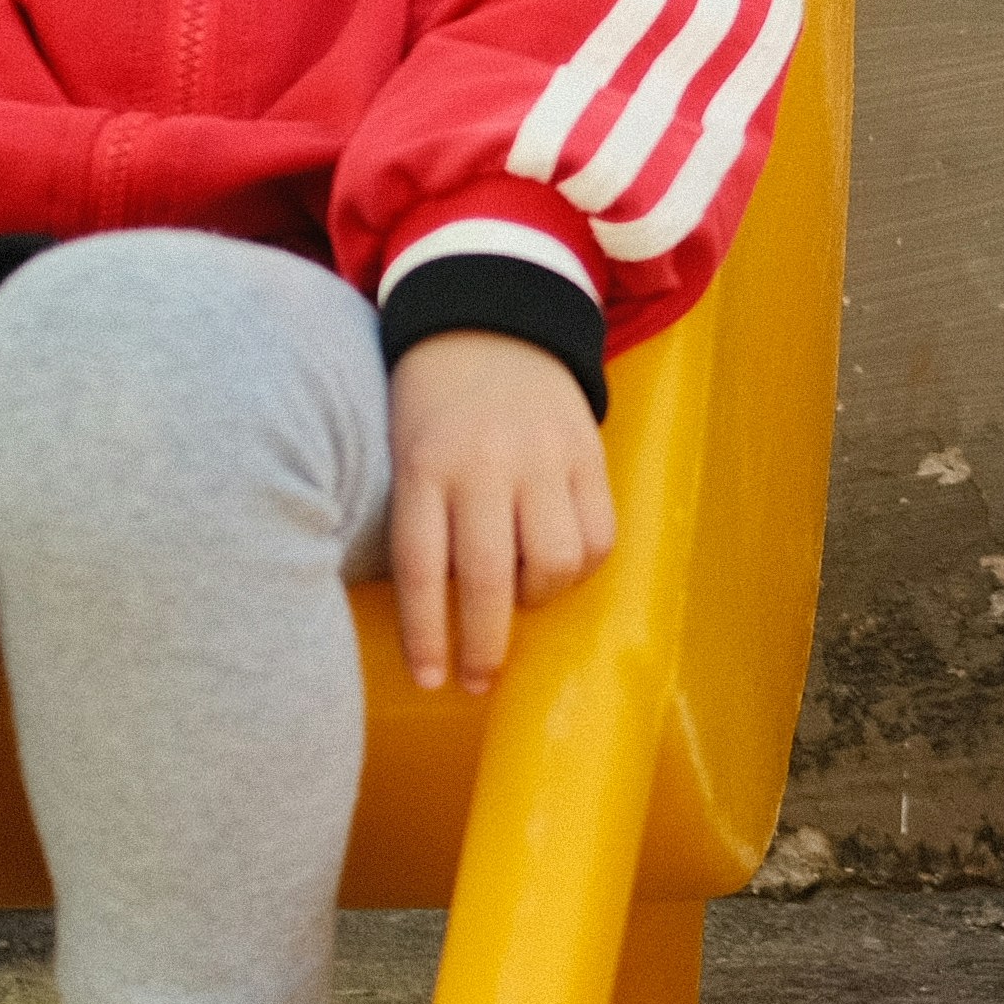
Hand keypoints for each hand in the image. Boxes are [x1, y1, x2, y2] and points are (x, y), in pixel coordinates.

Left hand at [390, 330, 615, 693]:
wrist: (490, 322)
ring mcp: (543, 457)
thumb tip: (440, 618)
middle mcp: (484, 463)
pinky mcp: (589, 453)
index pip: (422, 569)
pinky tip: (558, 564)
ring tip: (523, 595)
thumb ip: (420, 523)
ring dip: (538, 599)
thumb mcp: (405, 454)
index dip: (427, 636)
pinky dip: (580, 568)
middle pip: (488, 578)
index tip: (431, 681)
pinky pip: (598, 536)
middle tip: (478, 679)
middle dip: (484, 645)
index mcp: (425, 465)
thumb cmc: (433, 407)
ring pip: (554, 562)